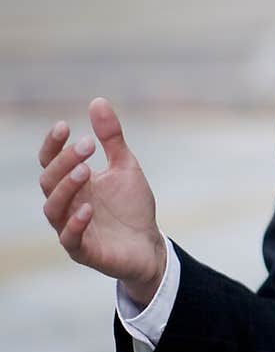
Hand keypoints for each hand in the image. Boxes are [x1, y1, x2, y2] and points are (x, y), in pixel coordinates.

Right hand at [39, 96, 165, 307]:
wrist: (148, 244)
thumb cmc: (131, 206)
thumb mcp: (125, 166)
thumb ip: (111, 138)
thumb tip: (97, 100)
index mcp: (73, 183)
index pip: (50, 161)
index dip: (52, 144)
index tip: (65, 125)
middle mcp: (66, 204)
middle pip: (48, 181)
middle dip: (64, 162)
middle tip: (87, 145)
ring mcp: (71, 228)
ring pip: (53, 209)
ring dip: (66, 188)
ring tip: (86, 171)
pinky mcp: (83, 251)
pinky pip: (70, 239)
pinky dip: (75, 224)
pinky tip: (89, 209)